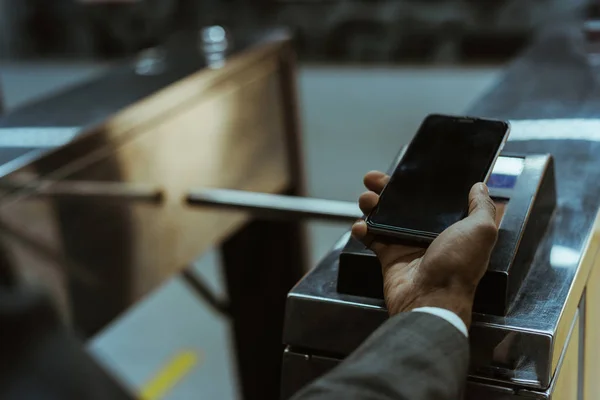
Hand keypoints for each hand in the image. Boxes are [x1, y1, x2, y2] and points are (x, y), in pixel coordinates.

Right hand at [352, 171, 497, 327]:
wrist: (431, 298)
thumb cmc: (458, 267)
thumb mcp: (481, 231)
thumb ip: (482, 206)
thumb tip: (481, 187)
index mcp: (452, 227)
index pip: (431, 199)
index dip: (417, 184)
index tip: (405, 172)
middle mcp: (428, 235)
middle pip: (403, 205)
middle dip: (387, 190)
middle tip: (373, 180)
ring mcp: (407, 246)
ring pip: (384, 219)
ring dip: (372, 206)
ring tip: (366, 200)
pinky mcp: (389, 258)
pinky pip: (372, 239)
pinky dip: (362, 230)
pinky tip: (360, 226)